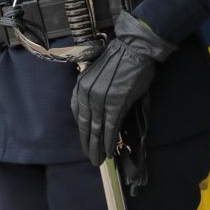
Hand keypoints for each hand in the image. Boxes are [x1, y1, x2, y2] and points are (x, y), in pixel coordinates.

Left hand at [70, 12, 174, 165]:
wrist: (132, 50)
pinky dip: (110, 141)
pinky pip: (110, 127)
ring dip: (97, 146)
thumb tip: (98, 110)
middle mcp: (86, 93)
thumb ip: (95, 92)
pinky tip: (110, 151)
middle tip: (90, 157)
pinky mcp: (114, 105)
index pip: (76, 112)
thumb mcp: (98, 74)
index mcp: (81, 85)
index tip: (84, 138)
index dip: (80, 128)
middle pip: (84, 124)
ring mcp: (99, 100)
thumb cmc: (118, 59)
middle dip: (87, 142)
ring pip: (96, 129)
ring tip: (98, 159)